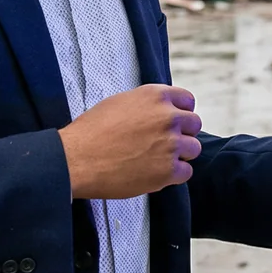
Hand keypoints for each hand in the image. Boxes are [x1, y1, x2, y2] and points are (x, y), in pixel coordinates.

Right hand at [59, 85, 202, 199]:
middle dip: (182, 134)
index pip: (188, 100)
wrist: (77, 159)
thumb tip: (158, 112)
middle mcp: (167, 117)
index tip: (175, 122)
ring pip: (193, 149)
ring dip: (179, 155)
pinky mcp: (168, 170)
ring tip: (157, 160)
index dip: (181, 112)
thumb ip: (146, 105)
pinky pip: (186, 172)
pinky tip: (155, 173)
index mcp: (155, 96)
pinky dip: (173, 176)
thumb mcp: (119, 103)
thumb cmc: (91, 132)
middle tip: (164, 143)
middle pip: (194, 124)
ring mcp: (170, 144)